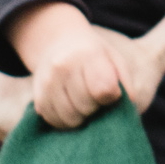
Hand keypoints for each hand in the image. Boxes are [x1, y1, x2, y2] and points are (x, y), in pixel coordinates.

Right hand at [20, 8, 129, 129]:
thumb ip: (125, 84)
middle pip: (86, 107)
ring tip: (83, 103)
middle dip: (95, 108)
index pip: (103, 90)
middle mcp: (62, 66)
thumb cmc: (95, 55)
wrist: (59, 42)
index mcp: (88, 54)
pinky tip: (70, 106)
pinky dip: (66, 120)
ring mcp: (46, 82)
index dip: (111, 97)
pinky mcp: (37, 97)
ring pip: (69, 119)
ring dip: (81, 117)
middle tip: (95, 97)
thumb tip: (127, 110)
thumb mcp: (116, 60)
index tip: (111, 92)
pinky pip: (54, 121)